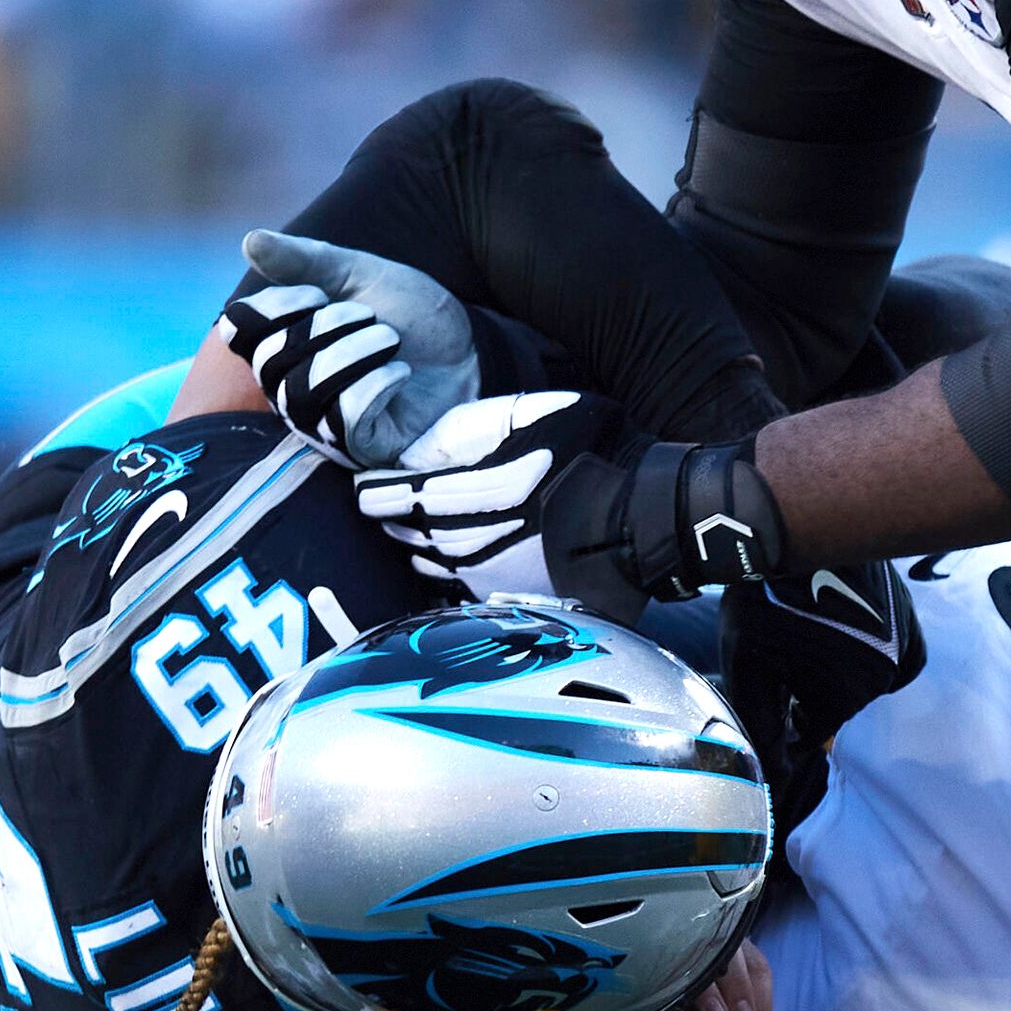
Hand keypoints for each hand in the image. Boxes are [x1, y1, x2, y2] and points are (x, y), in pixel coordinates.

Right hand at [220, 230, 481, 468]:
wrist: (467, 346)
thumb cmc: (408, 316)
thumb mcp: (358, 274)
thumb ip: (304, 260)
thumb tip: (249, 240)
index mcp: (286, 347)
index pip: (241, 332)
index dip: (275, 306)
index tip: (318, 292)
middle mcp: (295, 390)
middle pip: (271, 363)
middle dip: (323, 326)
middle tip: (367, 316)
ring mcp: (327, 425)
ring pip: (304, 394)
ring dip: (350, 354)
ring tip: (388, 340)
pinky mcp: (365, 448)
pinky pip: (345, 420)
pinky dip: (374, 385)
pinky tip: (399, 372)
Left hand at [358, 395, 784, 623]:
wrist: (646, 514)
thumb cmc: (595, 450)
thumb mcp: (533, 411)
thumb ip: (472, 425)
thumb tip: (419, 446)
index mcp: (471, 487)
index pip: (398, 494)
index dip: (377, 491)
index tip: (364, 487)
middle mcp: (471, 538)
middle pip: (411, 531)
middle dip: (393, 519)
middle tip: (379, 507)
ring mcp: (492, 575)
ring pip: (434, 562)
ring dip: (418, 547)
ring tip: (409, 533)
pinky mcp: (516, 599)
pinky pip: (466, 588)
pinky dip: (451, 574)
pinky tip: (451, 565)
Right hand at [661, 938, 782, 1010]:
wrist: (668, 1009)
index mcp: (739, 954)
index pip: (757, 971)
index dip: (762, 1006)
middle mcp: (712, 943)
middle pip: (730, 959)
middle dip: (739, 991)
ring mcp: (681, 949)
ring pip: (698, 962)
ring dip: (709, 993)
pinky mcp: (654, 964)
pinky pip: (662, 975)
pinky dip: (671, 1000)